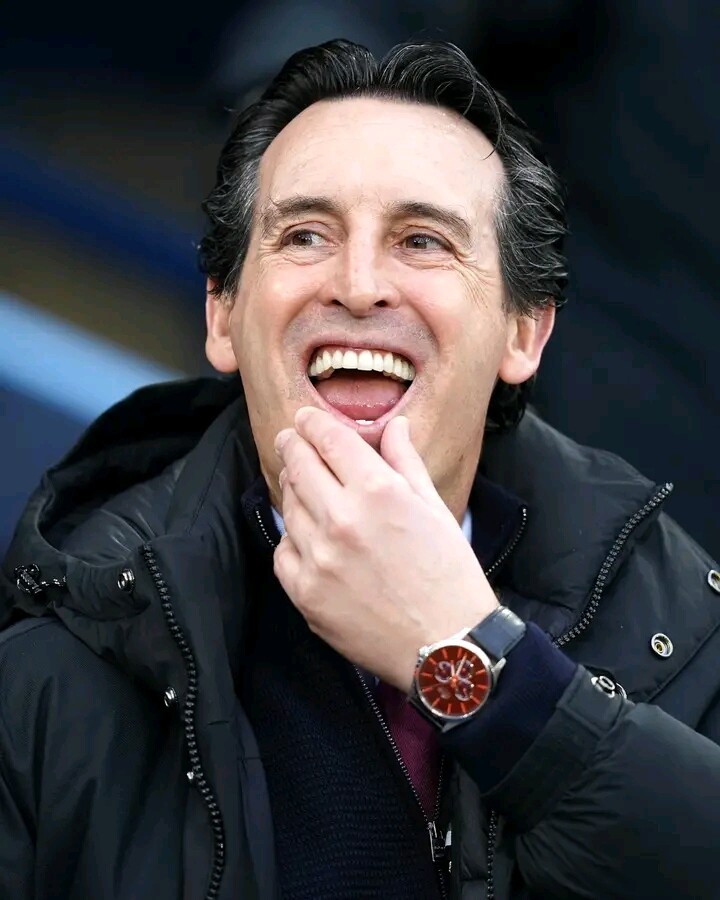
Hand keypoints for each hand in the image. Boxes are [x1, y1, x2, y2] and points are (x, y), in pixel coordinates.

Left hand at [274, 407, 498, 691]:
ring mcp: (319, 558)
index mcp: (378, 491)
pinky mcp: (306, 594)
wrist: (448, 646)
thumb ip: (406, 462)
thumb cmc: (450, 575)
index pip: (328, 439)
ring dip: (293, 490)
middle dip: (292, 444)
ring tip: (305, 486)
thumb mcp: (435, 509)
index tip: (305, 419)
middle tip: (291, 439)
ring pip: (288, 506)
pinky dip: (293, 539)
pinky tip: (309, 537)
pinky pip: (284, 552)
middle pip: (298, 465)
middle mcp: (342, 519)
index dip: (312, 422)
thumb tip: (393, 425)